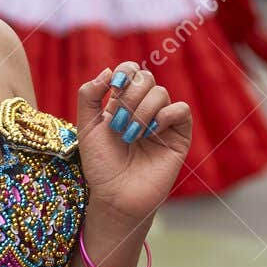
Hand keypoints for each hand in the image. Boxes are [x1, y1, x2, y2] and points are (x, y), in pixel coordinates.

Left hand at [76, 62, 191, 220]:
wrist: (115, 196)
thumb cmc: (100, 165)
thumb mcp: (86, 127)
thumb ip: (89, 96)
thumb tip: (109, 71)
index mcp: (122, 103)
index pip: (131, 71)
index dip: (124, 73)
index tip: (113, 90)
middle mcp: (143, 109)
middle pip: (146, 78)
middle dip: (129, 96)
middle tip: (118, 123)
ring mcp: (162, 121)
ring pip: (161, 93)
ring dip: (141, 111)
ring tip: (130, 136)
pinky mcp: (179, 136)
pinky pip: (181, 110)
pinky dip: (166, 115)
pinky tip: (151, 132)